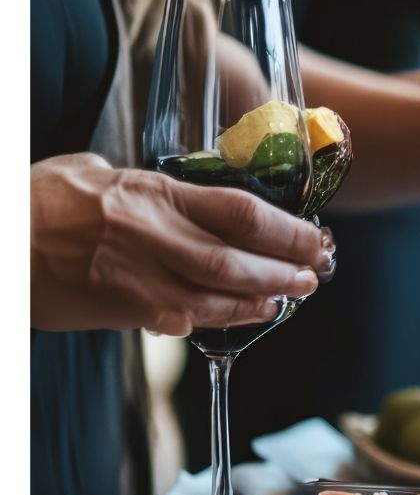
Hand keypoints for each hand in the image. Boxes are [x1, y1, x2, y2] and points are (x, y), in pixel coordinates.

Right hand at [31, 154, 331, 335]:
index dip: (285, 229)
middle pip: (237, 257)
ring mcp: (139, 277)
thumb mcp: (93, 174)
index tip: (313, 236)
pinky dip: (222, 320)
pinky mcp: (126, 310)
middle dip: (285, 269)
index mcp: (150, 192)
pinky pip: (187, 319)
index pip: (237, 210)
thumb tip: (183, 193)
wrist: (0, 245)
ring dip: (262, 299)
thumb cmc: (39, 204)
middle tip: (315, 274)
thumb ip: (146, 187)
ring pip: (218, 295)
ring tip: (291, 297)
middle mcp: (150, 234)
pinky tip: (247, 316)